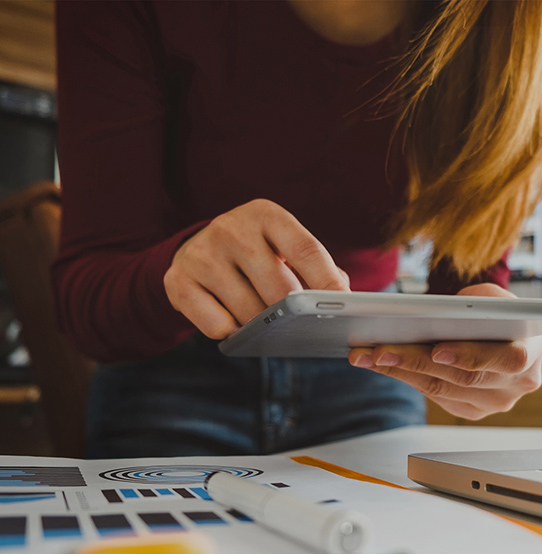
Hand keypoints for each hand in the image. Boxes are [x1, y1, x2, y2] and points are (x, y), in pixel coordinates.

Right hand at [164, 199, 349, 337]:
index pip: (306, 250)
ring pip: (250, 311)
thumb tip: (344, 299)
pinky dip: (232, 332)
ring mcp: (201, 253)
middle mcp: (231, 227)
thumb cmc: (257, 256)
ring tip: (264, 318)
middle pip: (280, 288)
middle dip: (294, 314)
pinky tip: (233, 320)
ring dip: (263, 326)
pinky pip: (217, 326)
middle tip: (300, 324)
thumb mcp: (286, 250)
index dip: (328, 282)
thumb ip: (320, 269)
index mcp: (266, 215)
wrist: (197, 252)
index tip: (346, 307)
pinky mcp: (177, 280)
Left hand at [347, 283, 541, 419]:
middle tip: (382, 349)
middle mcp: (518, 384)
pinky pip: (435, 396)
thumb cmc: (499, 313)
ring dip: (401, 371)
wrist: (507, 336)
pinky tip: (382, 363)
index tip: (438, 350)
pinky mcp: (473, 411)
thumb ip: (477, 301)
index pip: (506, 360)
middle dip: (418, 361)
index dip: (472, 356)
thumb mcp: (493, 297)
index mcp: (532, 352)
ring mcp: (496, 402)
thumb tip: (442, 313)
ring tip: (369, 355)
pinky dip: (406, 377)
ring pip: (443, 389)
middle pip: (464, 377)